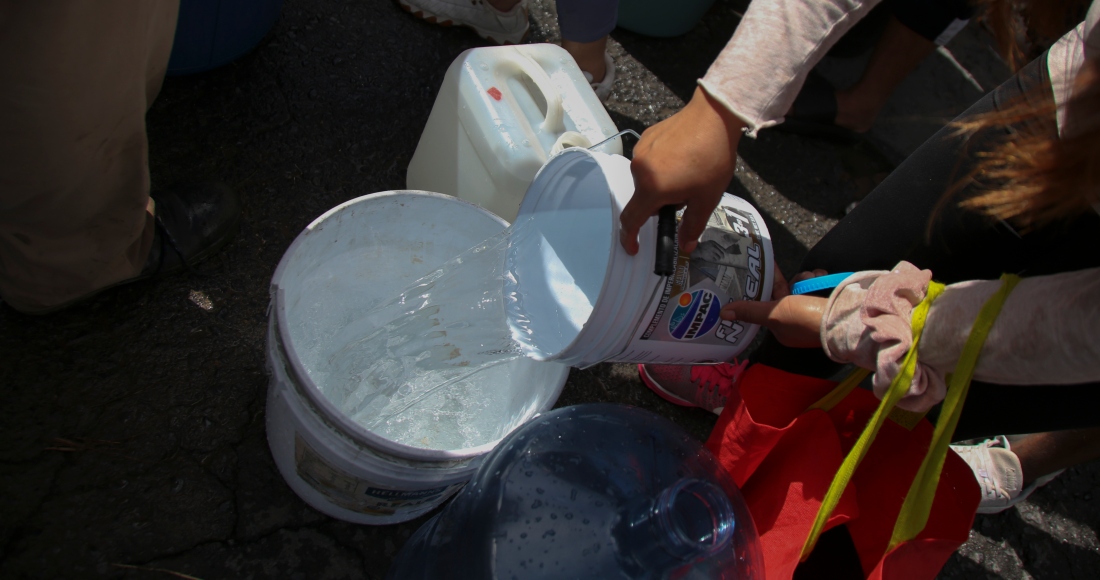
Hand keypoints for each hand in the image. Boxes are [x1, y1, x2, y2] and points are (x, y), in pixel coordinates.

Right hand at [619, 86, 745, 255]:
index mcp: (652, 188)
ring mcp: (640, 151)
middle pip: (643, 199)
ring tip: (688, 173)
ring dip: (662, 184)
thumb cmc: (712, 157)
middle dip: (661, 203)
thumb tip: (686, 246)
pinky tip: (682, 158)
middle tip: (687, 196)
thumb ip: (693, 226)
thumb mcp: (707, 198)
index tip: (633, 247)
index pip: (631, 220)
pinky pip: (649, 161)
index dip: (629, 238)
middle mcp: (639, 169)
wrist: (714, 115)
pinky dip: (661, 167)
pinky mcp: (646, 137)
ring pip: (647, 180)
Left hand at [719, 266, 831, 347]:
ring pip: (801, 286)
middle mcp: (796, 321)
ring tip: (812, 278)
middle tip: (797, 277)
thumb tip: (723, 314)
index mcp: (782, 329)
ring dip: (806, 278)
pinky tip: (822, 277)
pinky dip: (818, 278)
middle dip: (791, 282)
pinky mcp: (826, 301)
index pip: (767, 305)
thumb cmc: (806, 319)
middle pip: (785, 293)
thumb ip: (750, 311)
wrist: (844, 316)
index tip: (764, 272)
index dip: (765, 289)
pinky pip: (816, 283)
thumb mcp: (773, 313)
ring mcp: (812, 312)